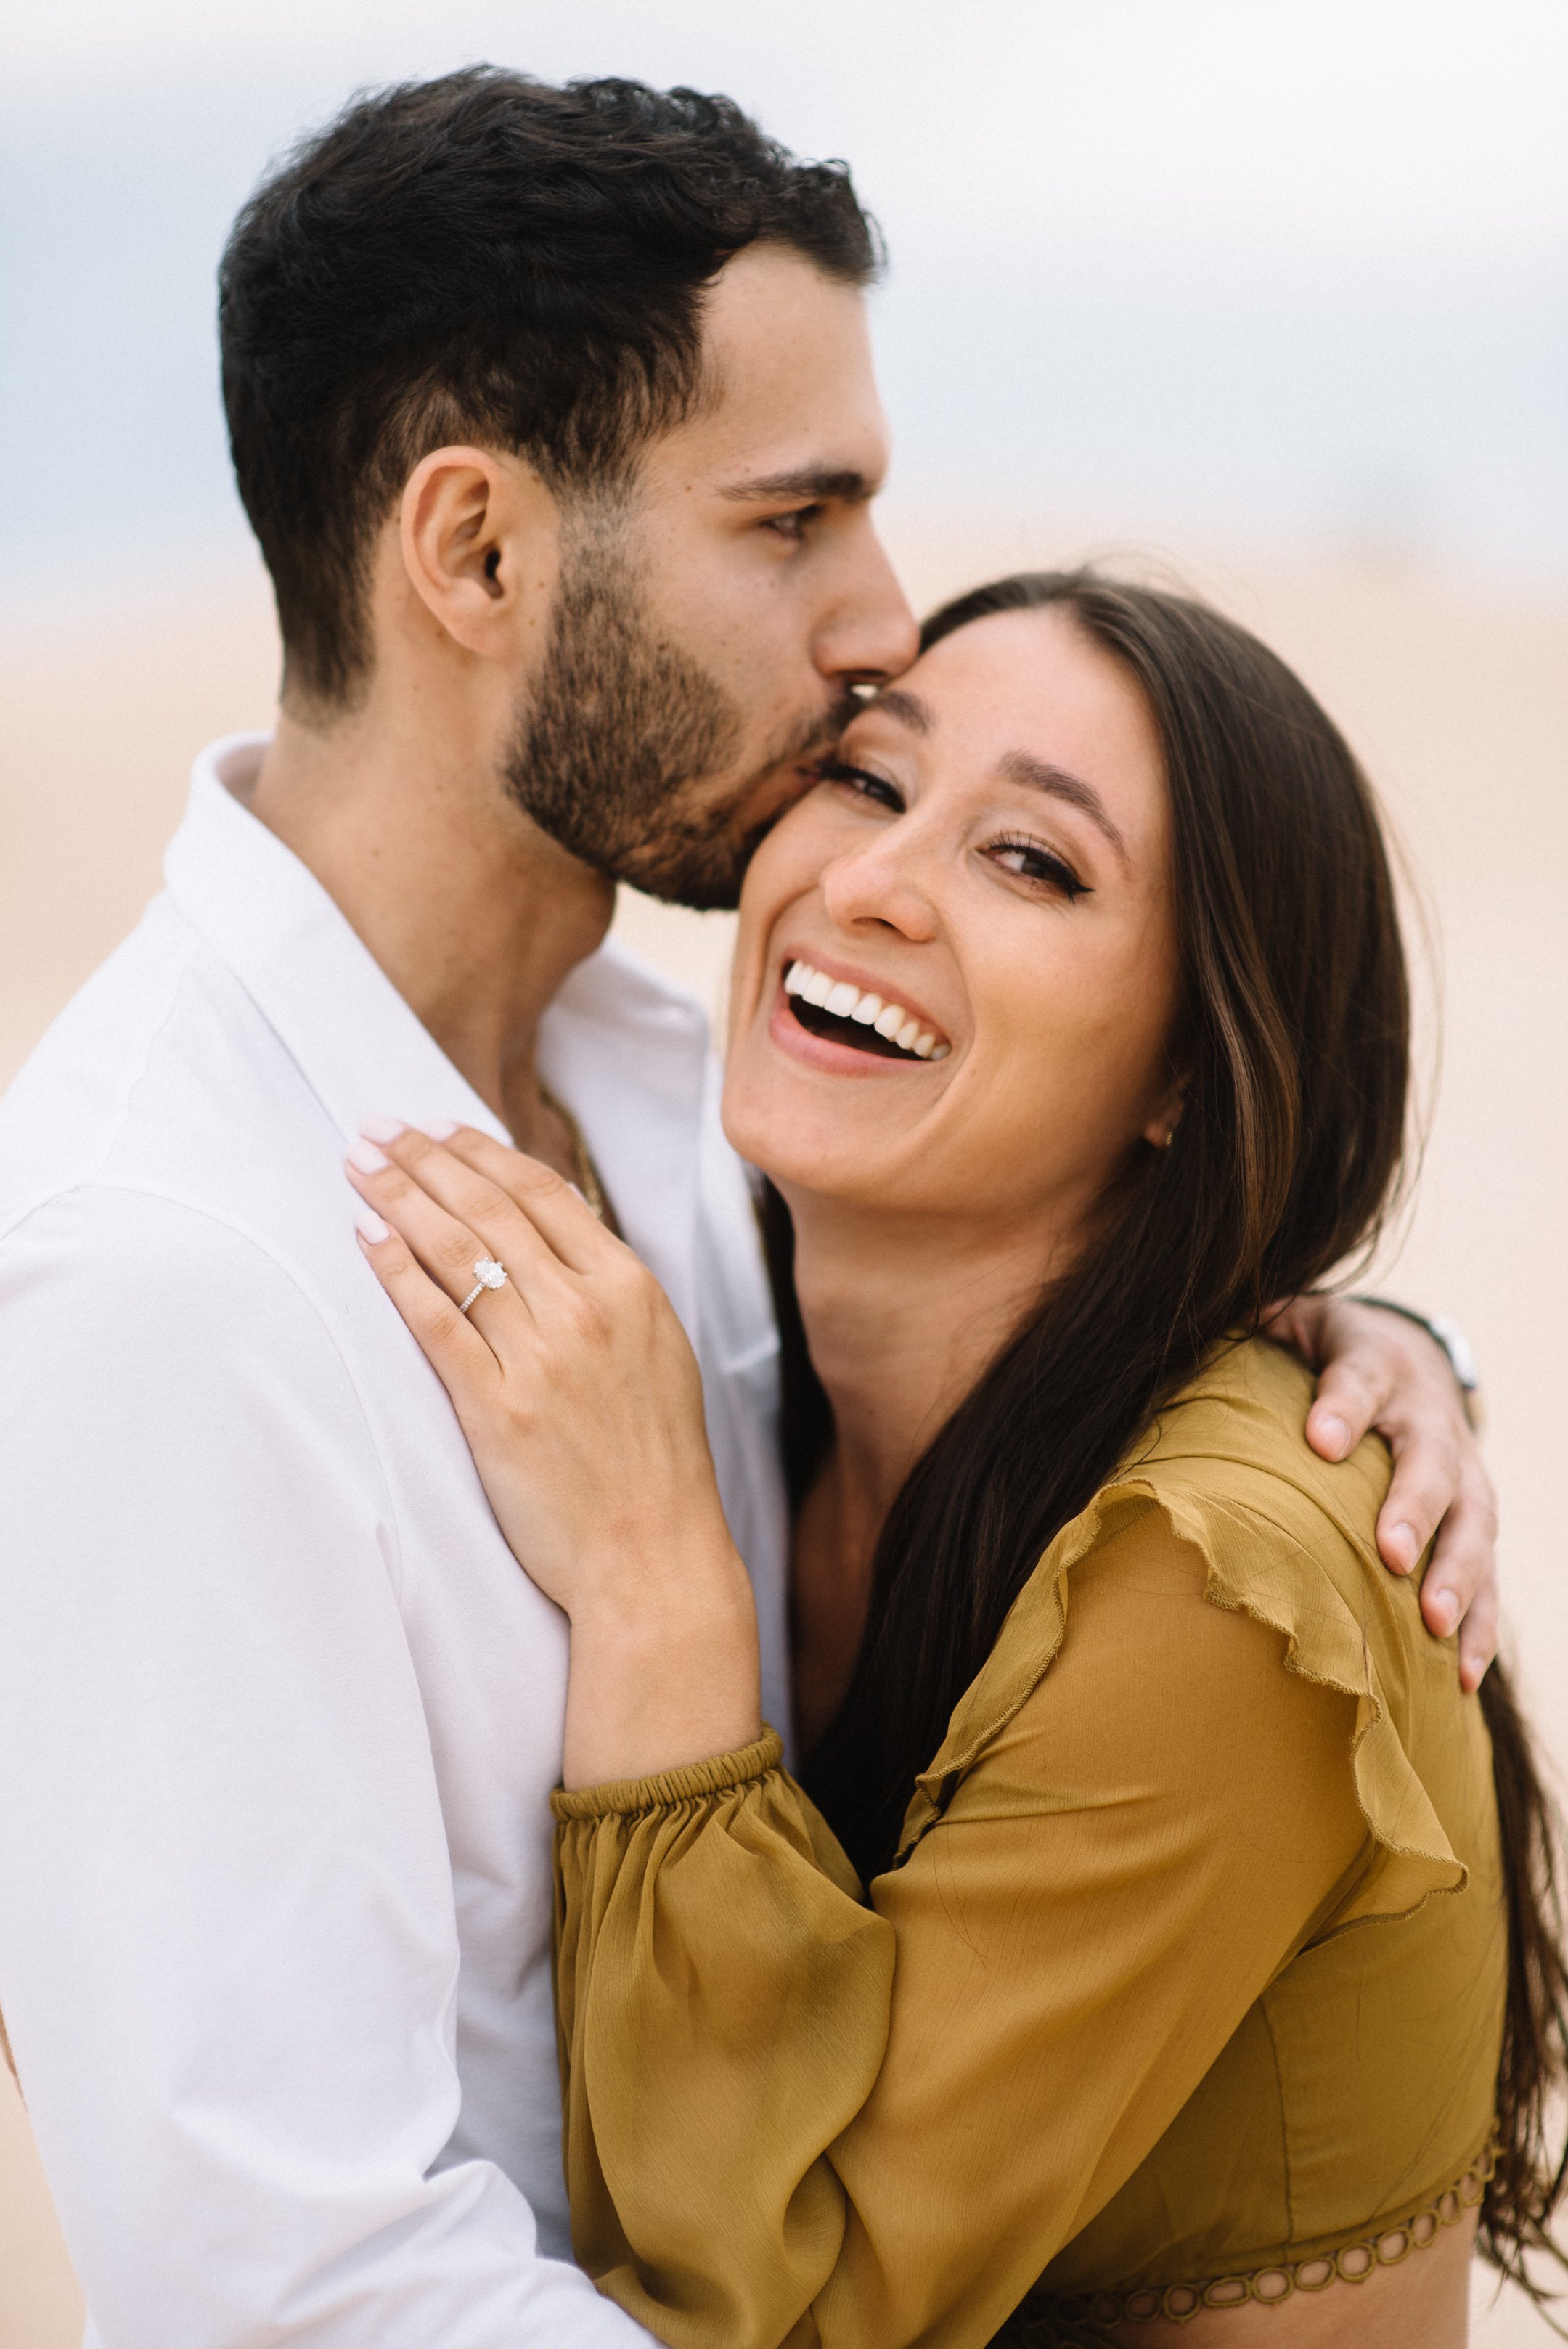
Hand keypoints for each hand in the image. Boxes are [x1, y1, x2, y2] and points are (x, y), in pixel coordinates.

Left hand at [347, 1123, 761, 1785]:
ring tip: (358, 1164)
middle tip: (376, 1128)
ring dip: (399, 1196)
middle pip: (491, 1209)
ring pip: (458, 1250)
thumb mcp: (656, 1356)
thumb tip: (550, 1243)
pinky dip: (396, 1270)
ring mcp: (542, 1356)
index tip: (439, 1129)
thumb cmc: (653, 1464)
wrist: (654, 1556)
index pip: (544, 1193)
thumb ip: (609, 1295)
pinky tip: (364, 1236)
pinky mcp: (497, 1407)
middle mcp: (588, 1310)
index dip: (482, 1153)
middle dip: (425, 1158)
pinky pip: (435, 1320)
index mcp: (631, 1288)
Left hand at [1265, 1295, 1496, 1690]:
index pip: (1358, 1379)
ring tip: (1432, 1625)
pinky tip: (1458, 1674)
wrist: (1410, 1354)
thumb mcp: (1292, 1322)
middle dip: (1414, 1507)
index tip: (1320, 1442)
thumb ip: (1254, 1331)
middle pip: (1430, 1460)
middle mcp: (1428, 1415)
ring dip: (1456, 1576)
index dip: (1342, 1408)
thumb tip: (1198, 1333)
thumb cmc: (1327, 1351)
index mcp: (1375, 1362)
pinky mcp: (1474, 1518)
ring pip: (1473, 1522)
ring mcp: (1462, 1470)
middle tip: (1392, 1554)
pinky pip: (1487, 1572)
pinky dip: (1477, 1623)